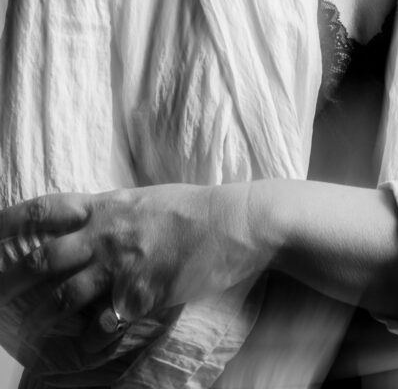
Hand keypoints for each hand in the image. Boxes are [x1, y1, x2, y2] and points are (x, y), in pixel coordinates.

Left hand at [0, 182, 264, 352]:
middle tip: (9, 294)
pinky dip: (96, 334)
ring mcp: (123, 265)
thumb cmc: (196, 208)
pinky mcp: (143, 294)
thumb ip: (115, 210)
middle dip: (25, 277)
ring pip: (67, 295)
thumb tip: (93, 217)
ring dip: (59, 310)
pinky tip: (99, 335)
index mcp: (108, 204)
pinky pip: (103, 323)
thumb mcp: (149, 198)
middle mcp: (108, 233)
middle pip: (46, 257)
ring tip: (55, 321)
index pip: (47, 208)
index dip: (12, 220)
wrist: (237, 221)